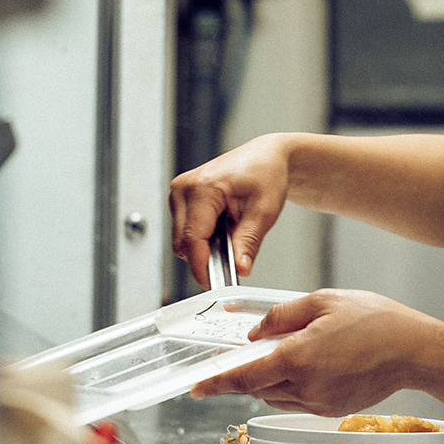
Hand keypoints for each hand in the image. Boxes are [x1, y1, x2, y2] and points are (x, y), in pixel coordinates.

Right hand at [169, 134, 293, 285]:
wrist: (263, 158)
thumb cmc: (266, 175)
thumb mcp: (265, 211)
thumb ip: (249, 242)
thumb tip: (240, 269)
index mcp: (202, 188)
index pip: (193, 239)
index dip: (203, 267)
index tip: (216, 285)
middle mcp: (183, 189)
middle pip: (183, 244)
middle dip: (206, 259)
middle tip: (235, 259)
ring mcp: (178, 193)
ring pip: (181, 240)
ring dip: (204, 248)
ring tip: (231, 236)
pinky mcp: (179, 199)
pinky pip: (184, 231)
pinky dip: (202, 239)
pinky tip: (221, 229)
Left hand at [189, 289, 443, 413]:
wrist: (415, 350)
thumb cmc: (375, 320)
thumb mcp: (322, 301)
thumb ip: (281, 316)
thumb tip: (255, 332)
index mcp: (298, 358)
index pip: (244, 376)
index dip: (216, 383)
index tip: (197, 388)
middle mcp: (305, 386)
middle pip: (256, 387)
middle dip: (247, 372)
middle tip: (252, 353)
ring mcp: (319, 402)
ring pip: (275, 396)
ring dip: (269, 379)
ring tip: (292, 352)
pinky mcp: (332, 410)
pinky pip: (296, 402)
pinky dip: (290, 386)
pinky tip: (310, 364)